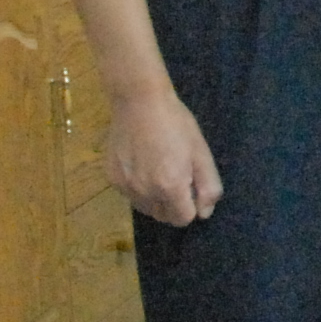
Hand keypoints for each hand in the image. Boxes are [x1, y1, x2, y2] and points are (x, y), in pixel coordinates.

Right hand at [105, 82, 223, 226]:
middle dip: (174, 205)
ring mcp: (125, 187)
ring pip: (146, 208)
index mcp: (170, 188)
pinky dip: (139, 188)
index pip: (183, 220)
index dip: (191, 205)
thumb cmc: (176, 124)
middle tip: (177, 175)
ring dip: (156, 199)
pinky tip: (143, 164)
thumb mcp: (201, 153)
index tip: (191, 185)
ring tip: (159, 169)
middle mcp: (145, 193)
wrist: (139, 102)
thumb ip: (208, 187)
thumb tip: (204, 213)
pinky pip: (130, 195)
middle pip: (164, 217)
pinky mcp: (112, 179)